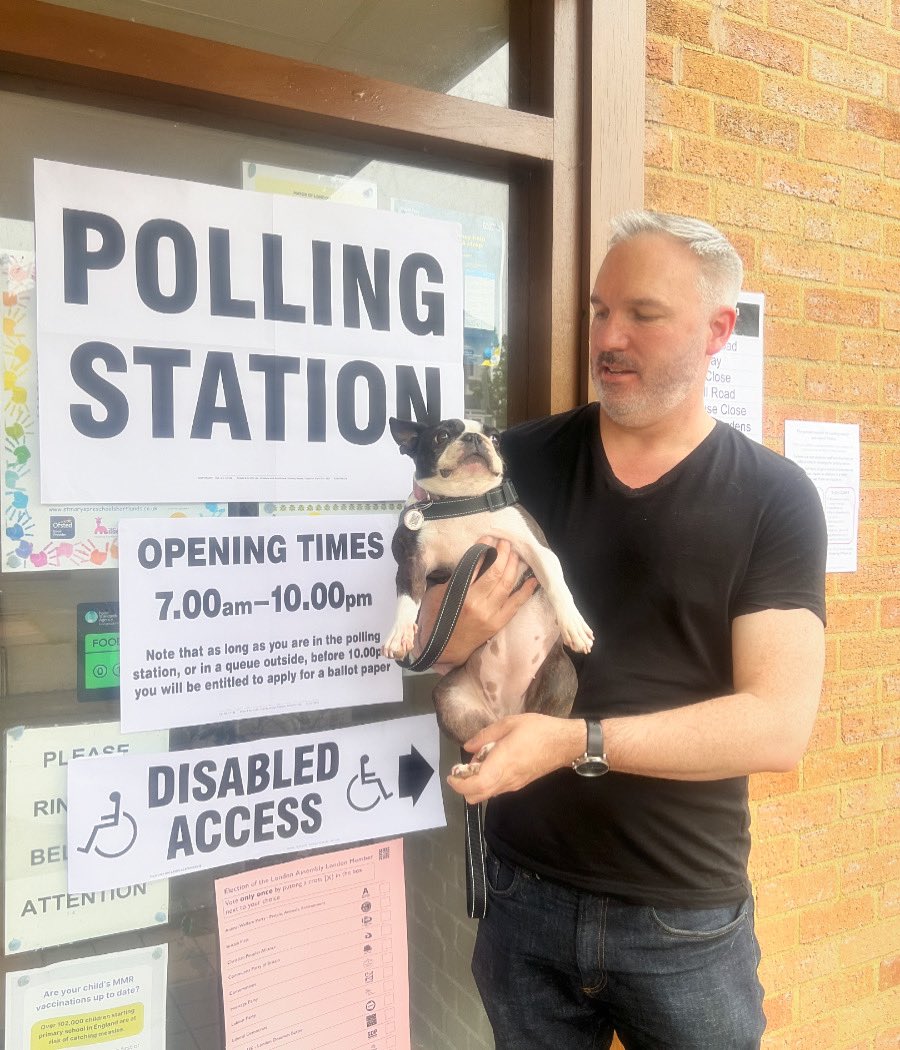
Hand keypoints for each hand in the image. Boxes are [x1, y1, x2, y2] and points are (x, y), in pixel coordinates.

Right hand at [417, 537, 538, 668]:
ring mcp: (490, 614)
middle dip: (503, 554)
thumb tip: (471, 561)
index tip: (489, 537)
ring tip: (517, 554)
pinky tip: (532, 580)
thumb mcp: (436, 595)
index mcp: (459, 594)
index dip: (484, 548)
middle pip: (496, 573)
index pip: (475, 564)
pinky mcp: (498, 623)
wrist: (443, 650)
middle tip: (506, 543)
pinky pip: (516, 604)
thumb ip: (454, 578)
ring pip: (507, 585)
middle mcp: (477, 603)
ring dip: (514, 567)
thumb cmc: (436, 620)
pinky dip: (525, 591)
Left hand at [446, 714, 586, 803]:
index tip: (451, 774)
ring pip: (487, 794)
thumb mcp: (510, 723)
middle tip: (461, 769)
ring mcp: (514, 784)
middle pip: (477, 796)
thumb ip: (486, 735)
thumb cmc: (538, 730)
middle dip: (463, 787)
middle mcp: (506, 779)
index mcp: (502, 763)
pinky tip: (491, 763)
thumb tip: (468, 746)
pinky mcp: (520, 784)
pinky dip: (487, 781)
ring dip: (475, 784)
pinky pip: (497, 789)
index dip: (459, 785)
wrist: (565, 743)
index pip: (475, 786)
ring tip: (476, 762)